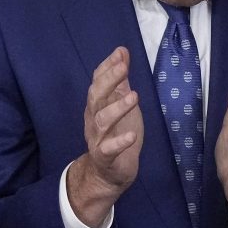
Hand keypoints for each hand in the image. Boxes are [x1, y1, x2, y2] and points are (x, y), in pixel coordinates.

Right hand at [67, 47, 142, 226]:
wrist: (108, 174)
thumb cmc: (117, 135)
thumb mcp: (120, 105)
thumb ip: (120, 82)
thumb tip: (122, 52)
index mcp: (97, 106)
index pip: (98, 82)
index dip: (107, 67)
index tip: (121, 53)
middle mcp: (93, 119)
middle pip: (96, 97)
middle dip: (108, 81)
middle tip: (123, 68)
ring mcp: (98, 139)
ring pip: (101, 121)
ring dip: (117, 108)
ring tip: (134, 96)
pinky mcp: (105, 158)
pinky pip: (109, 149)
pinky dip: (120, 143)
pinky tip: (131, 136)